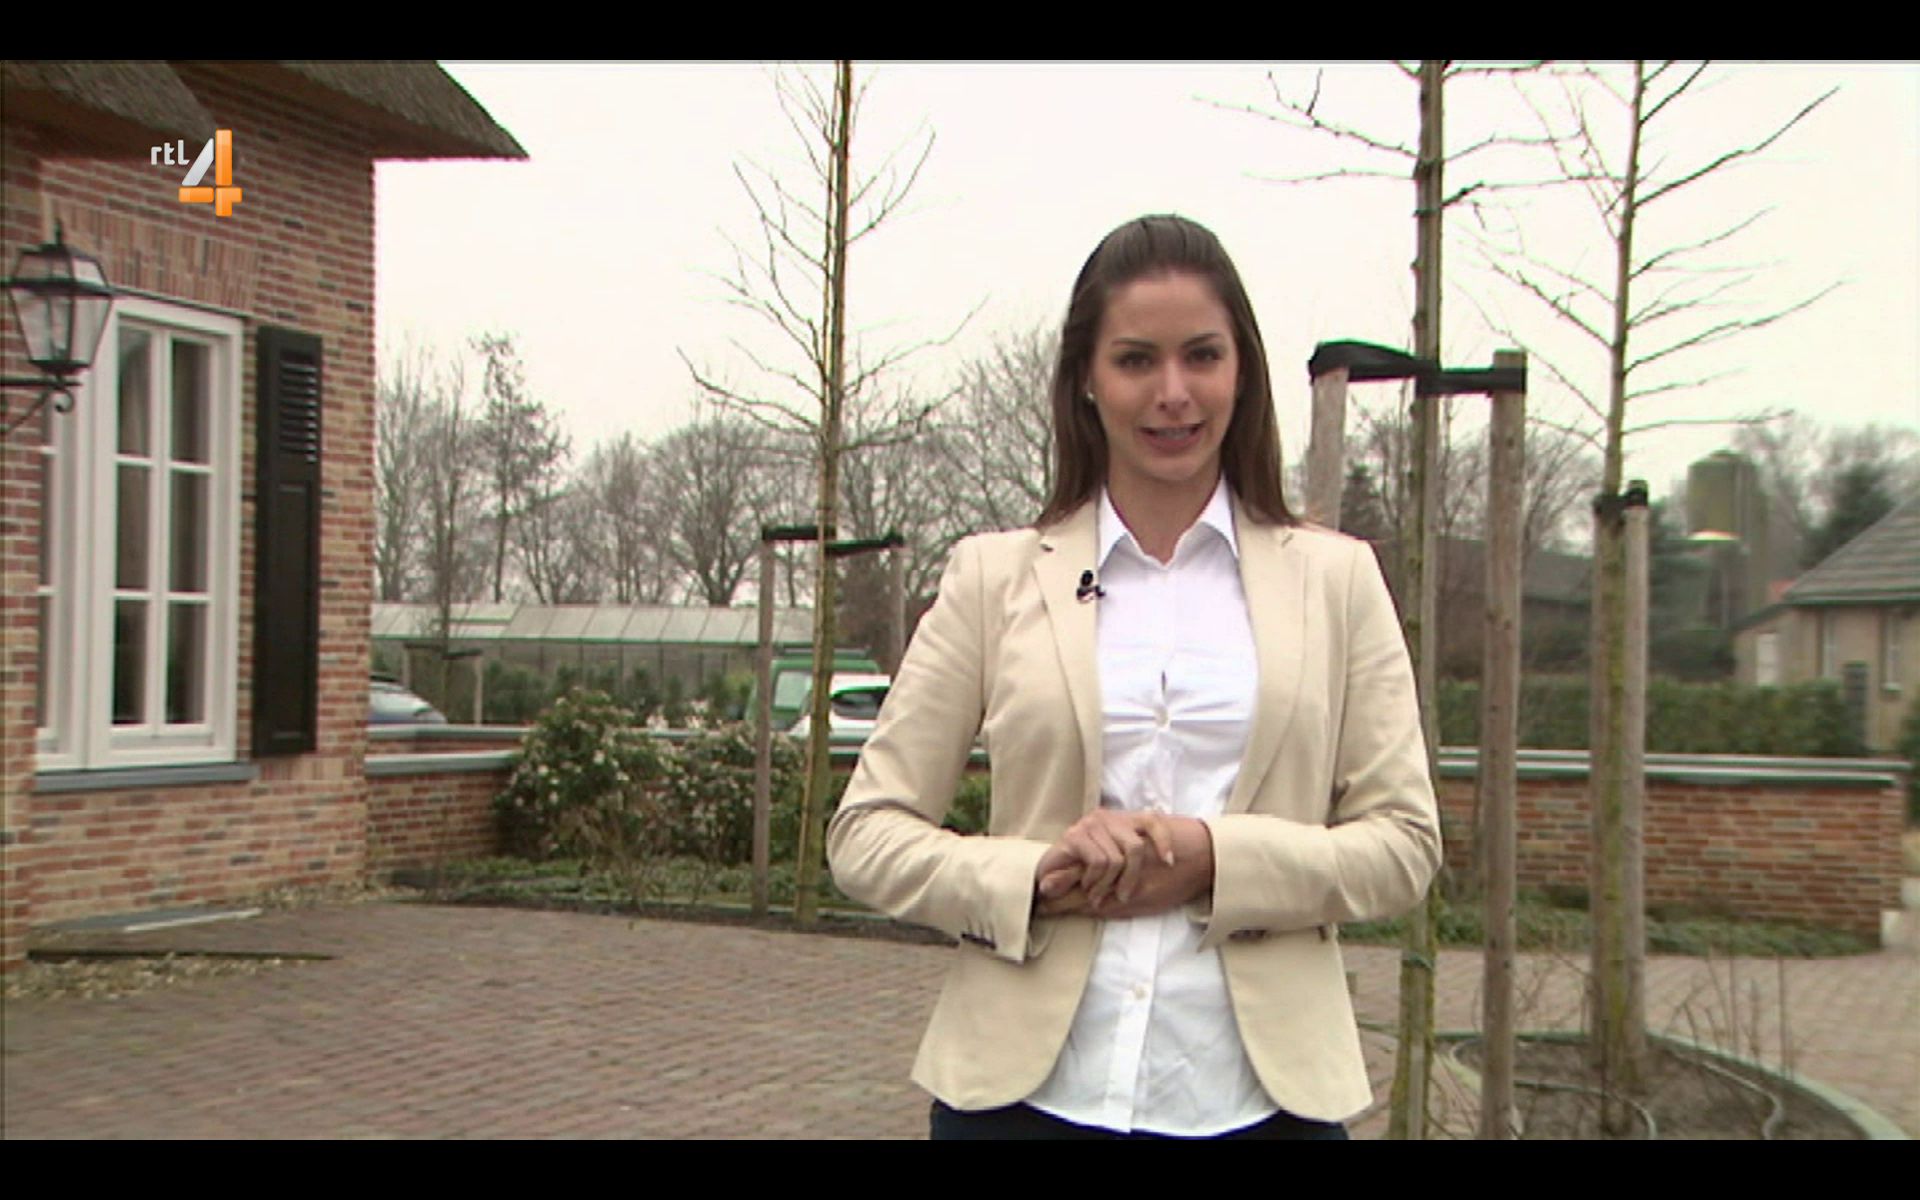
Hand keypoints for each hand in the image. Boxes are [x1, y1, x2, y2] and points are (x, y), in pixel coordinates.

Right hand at [1035, 814, 1213, 920]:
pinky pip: (1099, 862)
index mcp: (1120, 821)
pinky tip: (1087, 886)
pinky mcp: (1074, 836)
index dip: (1164, 840)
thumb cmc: (1085, 876)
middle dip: (1132, 878)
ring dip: (1108, 885)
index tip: (1169, 863)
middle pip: (1136, 847)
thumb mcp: (1115, 869)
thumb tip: (1169, 863)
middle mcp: (1106, 817)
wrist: (1045, 880)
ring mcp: (1089, 825)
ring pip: (1117, 859)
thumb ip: (1134, 862)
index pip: (1152, 820)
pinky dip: (1095, 881)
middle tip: (1123, 896)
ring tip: (1098, 894)